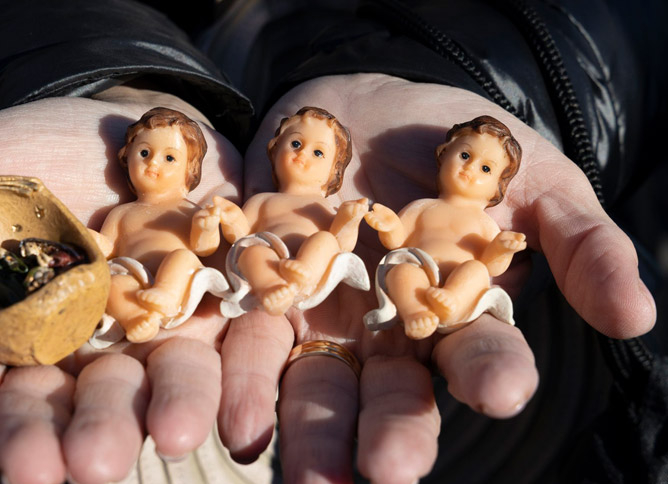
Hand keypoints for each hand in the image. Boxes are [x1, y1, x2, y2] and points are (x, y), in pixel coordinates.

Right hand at [0, 88, 242, 482]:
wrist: (130, 120)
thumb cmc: (31, 151)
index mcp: (0, 329)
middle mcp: (74, 350)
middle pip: (59, 404)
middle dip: (56, 437)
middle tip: (56, 469)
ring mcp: (150, 335)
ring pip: (149, 387)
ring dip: (153, 417)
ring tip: (163, 440)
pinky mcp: (220, 312)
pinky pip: (235, 357)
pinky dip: (240, 392)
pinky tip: (243, 431)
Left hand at [216, 74, 655, 483]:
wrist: (360, 106)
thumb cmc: (456, 145)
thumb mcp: (528, 175)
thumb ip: (578, 239)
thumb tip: (638, 313)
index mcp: (454, 316)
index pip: (477, 355)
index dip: (491, 373)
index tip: (503, 393)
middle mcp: (385, 335)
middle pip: (386, 392)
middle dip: (384, 430)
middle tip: (378, 471)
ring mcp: (318, 318)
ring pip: (307, 379)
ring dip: (296, 422)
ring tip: (282, 459)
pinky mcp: (254, 290)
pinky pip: (237, 330)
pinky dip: (225, 366)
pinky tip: (218, 404)